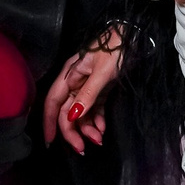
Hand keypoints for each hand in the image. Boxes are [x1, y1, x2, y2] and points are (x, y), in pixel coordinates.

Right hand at [43, 36, 121, 151]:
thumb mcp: (102, 73)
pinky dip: (97, 120)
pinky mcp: (101, 88)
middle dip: (73, 131)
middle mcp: (75, 81)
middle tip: (82, 148)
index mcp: (70, 75)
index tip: (51, 142)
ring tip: (99, 139)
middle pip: (67, 111)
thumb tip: (71, 116)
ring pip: (81, 112)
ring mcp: (88, 85)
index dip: (50, 122)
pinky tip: (103, 129)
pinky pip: (94, 108)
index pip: (53, 102)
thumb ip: (87, 95)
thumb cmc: (116, 50)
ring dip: (87, 128)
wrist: (135, 36)